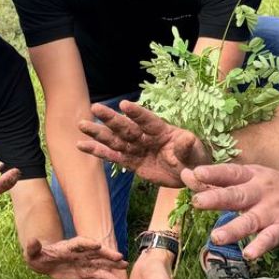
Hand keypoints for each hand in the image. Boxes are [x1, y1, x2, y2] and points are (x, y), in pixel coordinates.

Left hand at [24, 236, 126, 278]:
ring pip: (100, 263)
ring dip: (112, 265)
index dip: (88, 244)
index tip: (98, 245)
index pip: (79, 243)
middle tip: (119, 256)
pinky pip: (99, 274)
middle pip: (95, 252)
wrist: (43, 262)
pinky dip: (108, 277)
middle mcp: (79, 253)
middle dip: (107, 254)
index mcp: (67, 247)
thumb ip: (33, 248)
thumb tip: (31, 241)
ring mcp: (84, 262)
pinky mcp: (85, 272)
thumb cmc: (38, 255)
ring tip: (125, 266)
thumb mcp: (32, 252)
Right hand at [76, 100, 208, 187]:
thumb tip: (187, 139)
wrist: (191, 174)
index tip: (124, 105)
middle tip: (95, 107)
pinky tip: (82, 146)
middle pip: (126, 127)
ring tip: (82, 124)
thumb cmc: (196, 158)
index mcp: (162, 131)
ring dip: (99, 133)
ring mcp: (138, 149)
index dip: (136, 113)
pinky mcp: (133, 163)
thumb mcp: (195, 152)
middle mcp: (146, 137)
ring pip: (115, 140)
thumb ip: (187, 147)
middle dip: (111, 118)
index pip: (147, 120)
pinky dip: (99, 152)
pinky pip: (114, 157)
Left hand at [184, 163, 278, 260]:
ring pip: (250, 221)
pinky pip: (269, 239)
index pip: (230, 173)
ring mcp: (272, 211)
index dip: (213, 173)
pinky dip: (259, 247)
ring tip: (215, 238)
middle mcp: (262, 192)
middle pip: (237, 195)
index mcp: (253, 176)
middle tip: (197, 202)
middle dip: (217, 198)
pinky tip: (248, 255)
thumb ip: (218, 181)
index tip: (196, 173)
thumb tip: (185, 175)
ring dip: (233, 229)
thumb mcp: (251, 179)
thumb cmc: (276, 190)